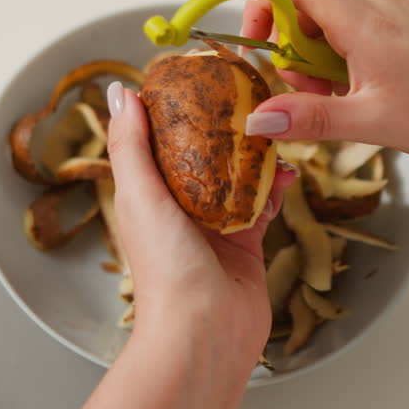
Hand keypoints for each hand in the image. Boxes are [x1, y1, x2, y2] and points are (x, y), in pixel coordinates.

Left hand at [105, 81, 297, 365]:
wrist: (204, 332)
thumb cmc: (166, 270)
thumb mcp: (140, 194)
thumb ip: (131, 143)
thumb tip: (120, 92)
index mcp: (146, 195)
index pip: (157, 140)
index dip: (173, 108)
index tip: (195, 76)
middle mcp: (178, 208)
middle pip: (202, 154)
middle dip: (222, 126)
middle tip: (244, 95)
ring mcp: (214, 225)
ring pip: (237, 175)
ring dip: (253, 153)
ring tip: (271, 129)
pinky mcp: (246, 242)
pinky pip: (263, 203)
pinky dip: (275, 186)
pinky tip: (288, 171)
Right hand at [241, 0, 408, 165]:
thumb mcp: (371, 123)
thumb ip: (309, 118)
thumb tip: (259, 118)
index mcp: (365, 20)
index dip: (264, 5)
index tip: (264, 47)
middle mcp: (383, 2)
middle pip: (313, 6)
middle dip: (299, 51)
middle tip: (314, 96)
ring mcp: (406, 7)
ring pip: (343, 20)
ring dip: (330, 58)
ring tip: (353, 101)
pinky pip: (372, 26)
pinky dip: (359, 55)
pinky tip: (380, 91)